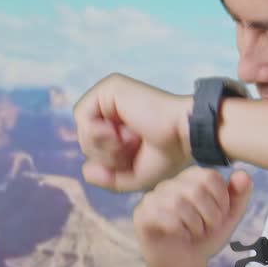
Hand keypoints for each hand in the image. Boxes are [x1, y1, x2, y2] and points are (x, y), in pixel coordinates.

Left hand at [73, 73, 193, 191]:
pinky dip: (98, 133)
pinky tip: (120, 132)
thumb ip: (108, 179)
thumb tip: (85, 170)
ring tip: (130, 139)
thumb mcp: (134, 175)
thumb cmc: (168, 153)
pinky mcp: (110, 87)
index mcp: (120, 121)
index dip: (108, 162)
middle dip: (105, 155)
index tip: (134, 155)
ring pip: (83, 131)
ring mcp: (111, 94)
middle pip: (86, 140)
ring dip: (104, 146)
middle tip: (133, 147)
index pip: (94, 147)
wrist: (185, 133)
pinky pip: (83, 116)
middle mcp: (114, 105)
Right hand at [133, 166, 254, 266]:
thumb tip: (243, 174)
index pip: (210, 176)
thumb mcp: (229, 217)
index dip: (221, 200)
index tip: (219, 216)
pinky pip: (164, 216)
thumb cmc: (204, 237)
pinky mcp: (142, 215)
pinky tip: (179, 236)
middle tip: (207, 228)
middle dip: (210, 215)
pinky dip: (180, 230)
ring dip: (195, 225)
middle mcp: (170, 184)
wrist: (186, 265)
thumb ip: (239, 195)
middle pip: (196, 189)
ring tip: (194, 233)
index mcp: (190, 178)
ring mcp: (153, 198)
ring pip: (179, 202)